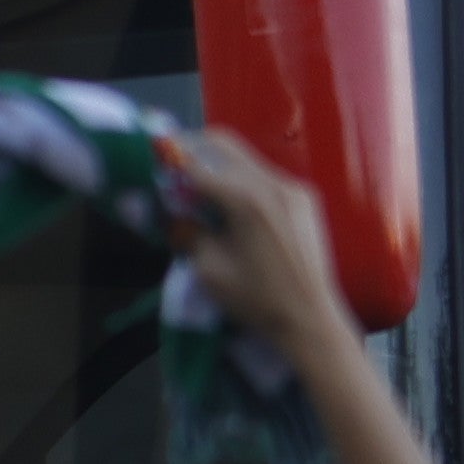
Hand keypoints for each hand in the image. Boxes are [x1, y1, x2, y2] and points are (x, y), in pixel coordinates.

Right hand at [157, 126, 353, 358]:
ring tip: (198, 185)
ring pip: (246, 159)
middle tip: (171, 162)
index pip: (199, 164)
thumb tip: (166, 209)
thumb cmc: (257, 299)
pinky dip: (242, 179)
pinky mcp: (305, 197)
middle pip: (225, 146)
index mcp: (247, 200)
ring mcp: (294, 187)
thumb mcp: (209, 269)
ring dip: (219, 164)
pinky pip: (266, 175)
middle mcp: (274, 183)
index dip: (171, 160)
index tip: (153, 158)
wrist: (310, 316)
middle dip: (194, 149)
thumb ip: (186, 231)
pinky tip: (230, 202)